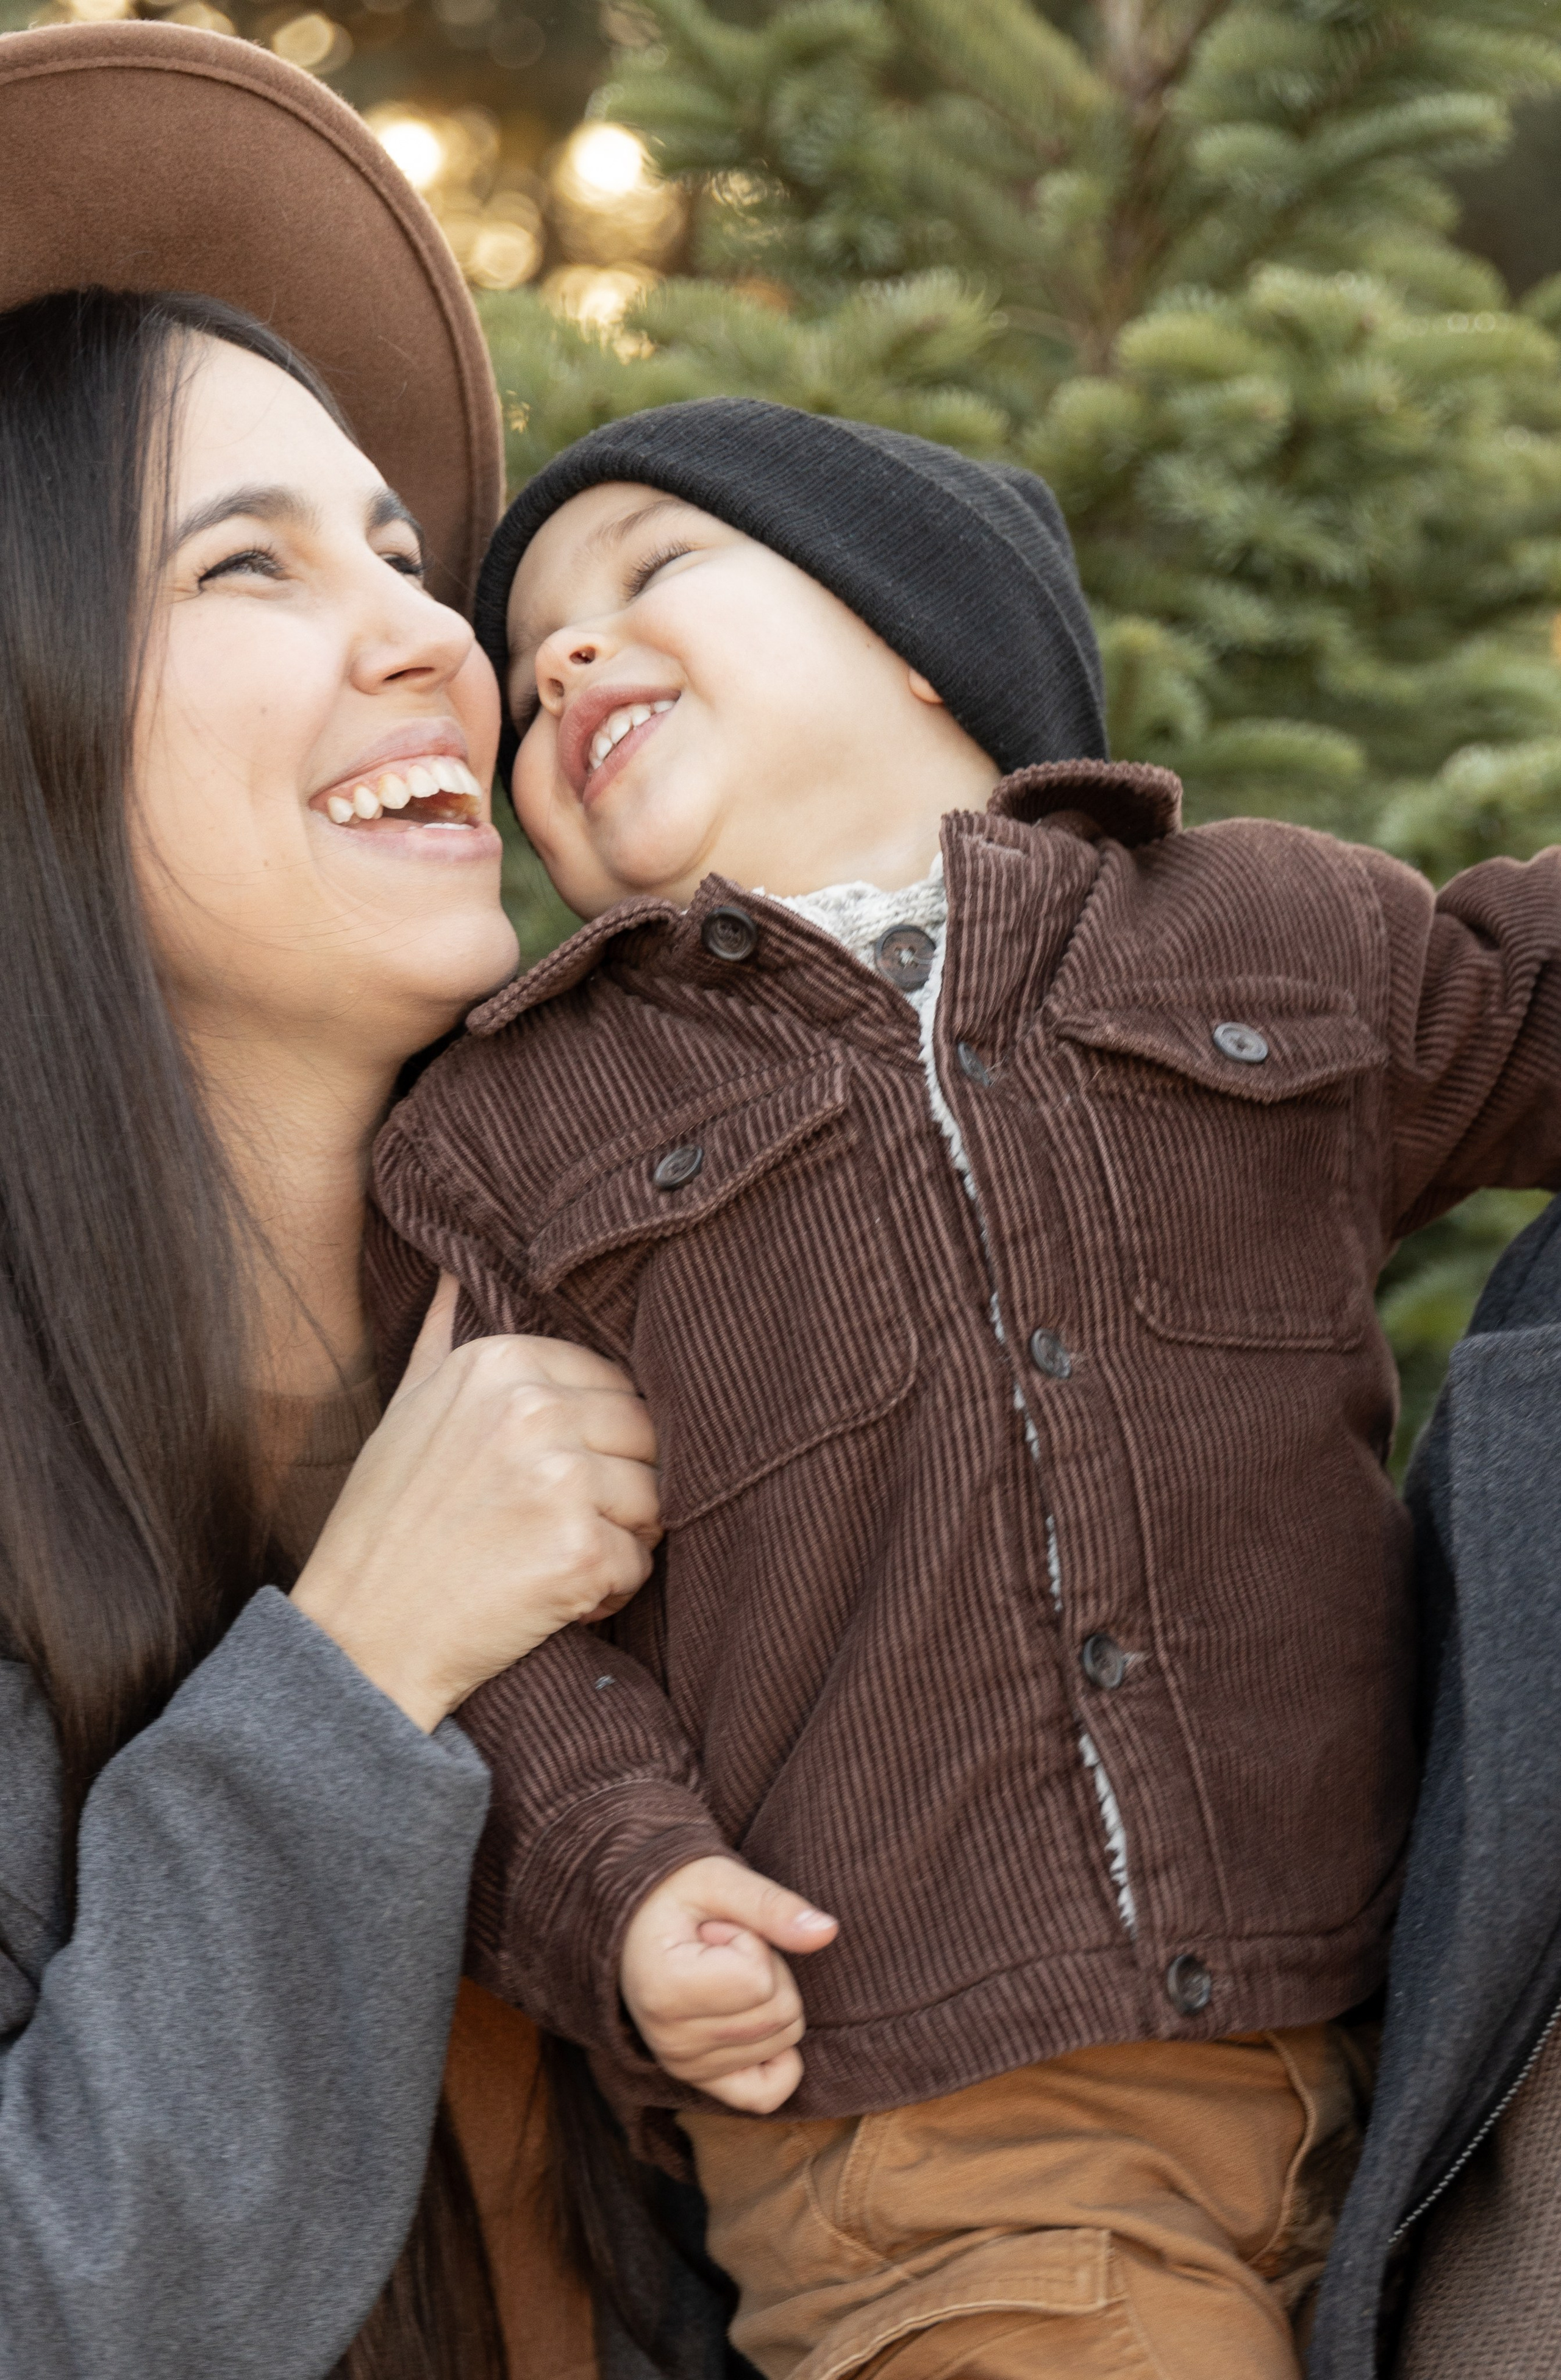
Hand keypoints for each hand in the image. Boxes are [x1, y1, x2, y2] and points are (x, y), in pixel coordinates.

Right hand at [293, 1275, 659, 1730]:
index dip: (601, 1440)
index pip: (614, 1382)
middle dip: (620, 1488)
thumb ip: (440, 1334)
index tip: (557, 1479)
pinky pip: (641, 1564)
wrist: (359, 1636)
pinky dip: (610, 1591)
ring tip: (556, 1562)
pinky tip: (557, 1599)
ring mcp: (559, 1479)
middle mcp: (533, 1409)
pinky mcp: (578, 1550)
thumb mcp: (404, 1409)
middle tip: (562, 1528)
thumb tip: (456, 1269)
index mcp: (498, 1363)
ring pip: (653, 1501)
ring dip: (621, 1540)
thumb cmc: (385, 1524)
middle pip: (645, 1436)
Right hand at [620, 1855, 838, 2111]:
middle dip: (768, 1967)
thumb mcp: (718, 1879)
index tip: (715, 1928)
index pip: (760, 1979)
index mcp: (664, 1992)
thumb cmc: (674, 1894)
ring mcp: (686, 2068)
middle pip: (781, 2013)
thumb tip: (828, 1932)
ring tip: (721, 1970)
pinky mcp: (702, 2081)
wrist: (633, 1924)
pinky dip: (778, 2055)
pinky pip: (769, 2092)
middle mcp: (672, 2043)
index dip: (752, 1941)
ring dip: (767, 1996)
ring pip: (784, 2038)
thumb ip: (772, 1906)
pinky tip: (751, 2016)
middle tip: (722, 1948)